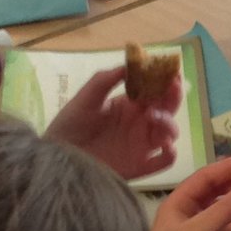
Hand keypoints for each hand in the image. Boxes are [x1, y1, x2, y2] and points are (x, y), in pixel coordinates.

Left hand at [45, 66, 181, 179]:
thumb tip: (129, 64)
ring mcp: (142, 146)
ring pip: (169, 134)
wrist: (57, 157)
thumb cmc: (70, 126)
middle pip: (167, 110)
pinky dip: (170, 154)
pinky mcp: (140, 166)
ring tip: (155, 116)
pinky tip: (165, 146)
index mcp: (130, 107)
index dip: (165, 81)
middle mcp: (140, 125)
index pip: (154, 92)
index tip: (171, 71)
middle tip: (173, 87)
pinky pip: (164, 162)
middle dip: (173, 97)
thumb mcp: (84, 99)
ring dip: (169, 123)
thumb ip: (104, 81)